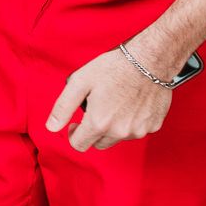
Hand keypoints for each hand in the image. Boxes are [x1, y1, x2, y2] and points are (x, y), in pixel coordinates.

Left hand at [46, 47, 172, 150]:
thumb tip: (51, 127)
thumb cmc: (113, 68)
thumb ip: (63, 107)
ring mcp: (139, 130)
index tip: (76, 123)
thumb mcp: (80, 82)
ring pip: (117, 138)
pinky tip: (129, 103)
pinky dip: (130, 122)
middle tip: (94, 110)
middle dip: (92, 131)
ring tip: (112, 103)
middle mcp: (120, 132)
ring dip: (112, 127)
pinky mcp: (153, 126)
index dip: (73, 134)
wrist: (149, 61)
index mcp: (99, 123)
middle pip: (98, 144)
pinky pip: (136, 131)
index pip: (79, 145)